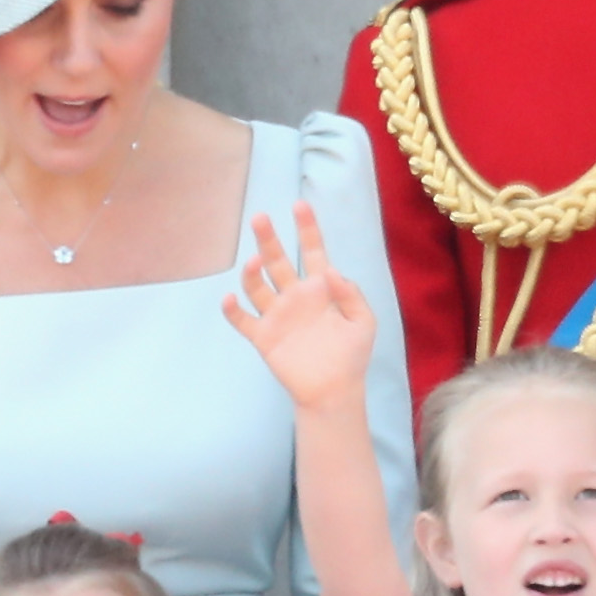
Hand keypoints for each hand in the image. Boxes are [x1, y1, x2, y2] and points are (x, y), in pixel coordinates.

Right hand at [218, 205, 376, 409]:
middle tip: (259, 218)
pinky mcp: (263, 337)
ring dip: (252, 273)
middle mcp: (295, 296)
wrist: (333, 391)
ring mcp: (277, 315)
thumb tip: (332, 272)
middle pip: (277, 261)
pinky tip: (230, 299)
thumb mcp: (364, 321)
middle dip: (268, 239)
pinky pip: (243, 321)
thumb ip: (351, 294)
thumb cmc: (351, 355)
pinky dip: (234, 310)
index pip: (312, 251)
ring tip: (253, 263)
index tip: (299, 205)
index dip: (306, 228)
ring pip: (258, 286)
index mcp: (321, 289)